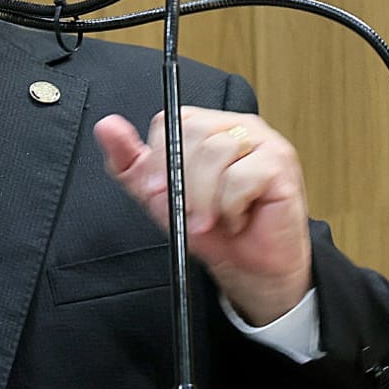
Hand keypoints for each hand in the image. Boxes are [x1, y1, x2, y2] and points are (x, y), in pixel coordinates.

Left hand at [94, 108, 310, 325]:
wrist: (250, 268)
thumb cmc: (213, 230)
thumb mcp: (159, 196)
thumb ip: (131, 162)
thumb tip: (107, 127)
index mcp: (207, 127)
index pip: (173, 119)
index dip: (160, 158)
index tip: (157, 191)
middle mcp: (235, 126)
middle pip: (193, 133)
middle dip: (183, 183)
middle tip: (188, 213)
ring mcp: (262, 141)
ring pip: (216, 154)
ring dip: (206, 199)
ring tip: (212, 220)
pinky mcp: (280, 163)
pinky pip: (241, 177)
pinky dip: (231, 207)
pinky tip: (237, 218)